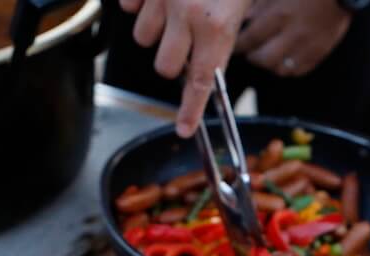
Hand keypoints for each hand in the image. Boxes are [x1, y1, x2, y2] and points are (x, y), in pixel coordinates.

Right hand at [122, 0, 248, 137]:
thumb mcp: (241, 4)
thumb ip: (222, 34)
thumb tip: (209, 61)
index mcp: (217, 26)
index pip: (201, 82)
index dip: (190, 110)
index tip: (184, 130)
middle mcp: (187, 15)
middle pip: (164, 66)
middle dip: (172, 61)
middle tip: (186, 41)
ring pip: (143, 37)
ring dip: (155, 31)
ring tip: (173, 10)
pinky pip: (128, 8)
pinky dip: (138, 6)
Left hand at [235, 0, 350, 77]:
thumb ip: (259, 6)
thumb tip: (243, 19)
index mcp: (280, 15)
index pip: (250, 38)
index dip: (239, 43)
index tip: (234, 42)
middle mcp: (293, 35)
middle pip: (263, 59)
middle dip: (252, 55)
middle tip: (248, 50)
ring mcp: (308, 48)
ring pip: (279, 68)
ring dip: (268, 63)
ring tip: (264, 54)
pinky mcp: (319, 54)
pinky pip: (297, 71)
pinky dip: (286, 67)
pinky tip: (282, 58)